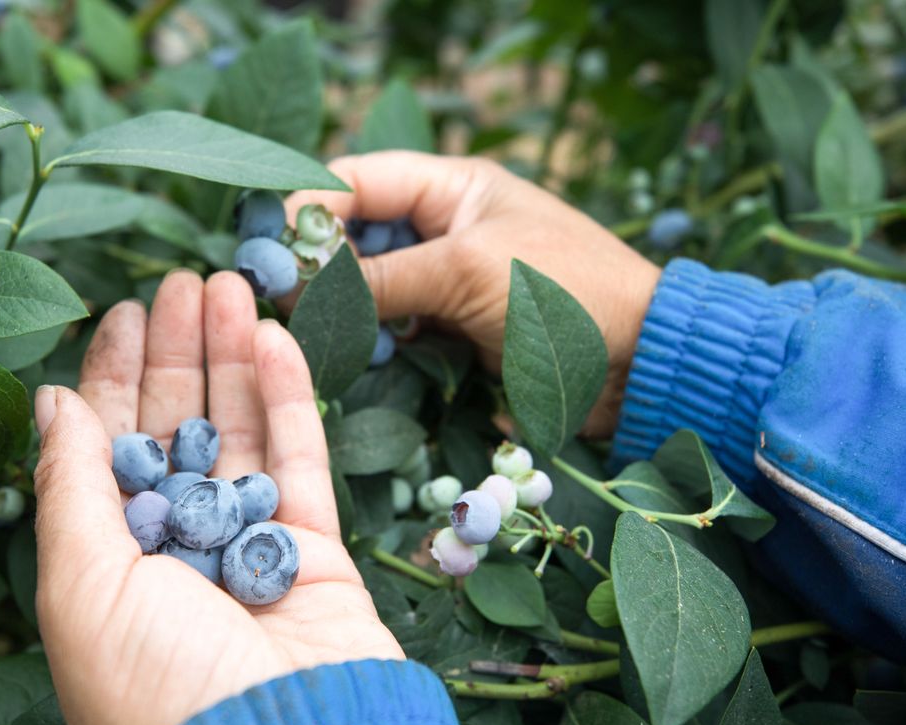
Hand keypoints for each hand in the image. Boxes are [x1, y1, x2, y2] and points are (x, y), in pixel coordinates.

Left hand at [32, 271, 403, 724]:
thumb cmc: (157, 686)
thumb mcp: (81, 587)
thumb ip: (69, 487)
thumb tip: (51, 401)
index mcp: (109, 561)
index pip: (107, 449)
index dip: (112, 377)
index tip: (122, 310)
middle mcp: (176, 548)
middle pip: (176, 429)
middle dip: (176, 354)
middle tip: (184, 280)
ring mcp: (247, 546)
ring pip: (239, 432)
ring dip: (232, 358)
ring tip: (231, 284)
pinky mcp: (313, 549)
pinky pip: (299, 459)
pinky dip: (288, 398)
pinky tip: (274, 337)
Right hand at [285, 152, 660, 435]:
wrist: (635, 365)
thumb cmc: (562, 295)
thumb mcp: (465, 271)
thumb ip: (380, 278)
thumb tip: (298, 289)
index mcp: (453, 186)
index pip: (357, 180)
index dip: (308, 208)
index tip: (270, 250)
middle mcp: (443, 227)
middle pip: (354, 234)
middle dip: (314, 262)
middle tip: (276, 299)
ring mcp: (445, 281)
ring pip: (366, 285)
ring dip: (336, 306)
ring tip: (301, 329)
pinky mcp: (450, 330)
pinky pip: (391, 327)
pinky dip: (364, 338)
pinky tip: (340, 354)